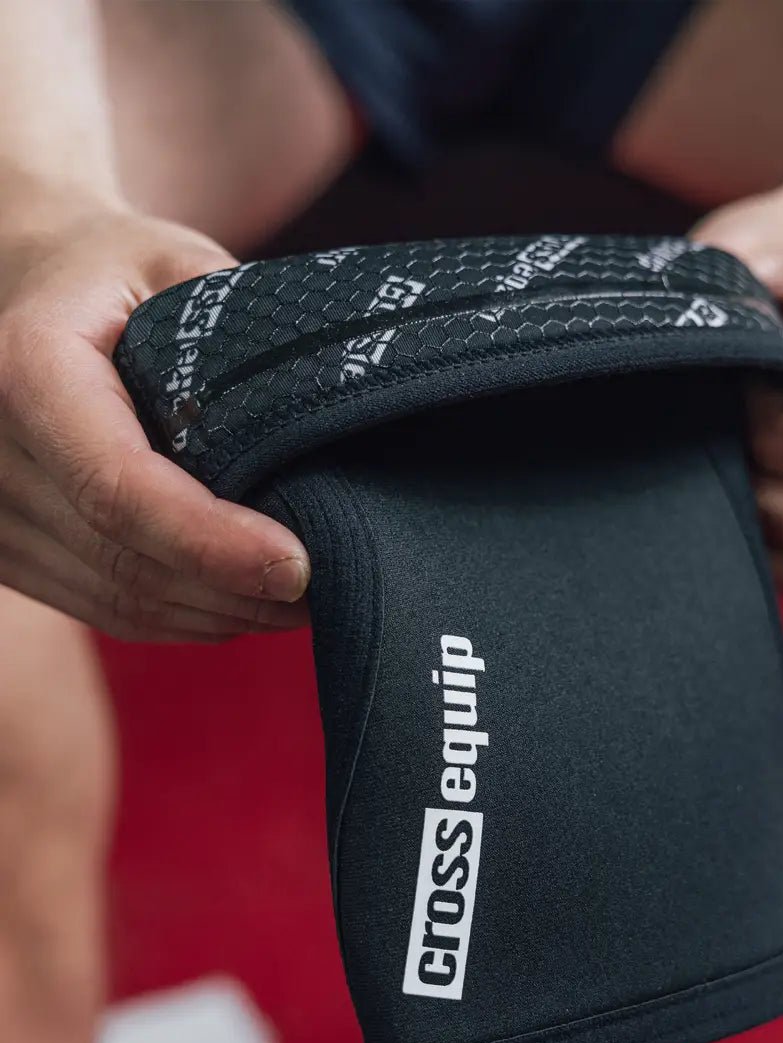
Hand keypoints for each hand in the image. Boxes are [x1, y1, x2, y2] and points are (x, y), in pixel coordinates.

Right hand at [0, 181, 309, 640]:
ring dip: (218, 611)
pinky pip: (106, 609)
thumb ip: (236, 327)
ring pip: (121, 599)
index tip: (297, 566)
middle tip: (326, 589)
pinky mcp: (10, 551)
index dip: (211, 542)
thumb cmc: (112, 271)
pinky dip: (185, 616)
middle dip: (234, 589)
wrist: (23, 284)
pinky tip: (241, 599)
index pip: (118, 488)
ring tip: (298, 599)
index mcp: (26, 370)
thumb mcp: (174, 264)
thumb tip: (329, 406)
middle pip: (127, 560)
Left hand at [691, 172, 782, 594]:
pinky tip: (744, 523)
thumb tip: (660, 377)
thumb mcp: (739, 254)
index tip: (740, 399)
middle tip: (722, 453)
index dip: (780, 436)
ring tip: (730, 487)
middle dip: (767, 499)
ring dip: (776, 539)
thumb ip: (713, 310)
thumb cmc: (772, 262)